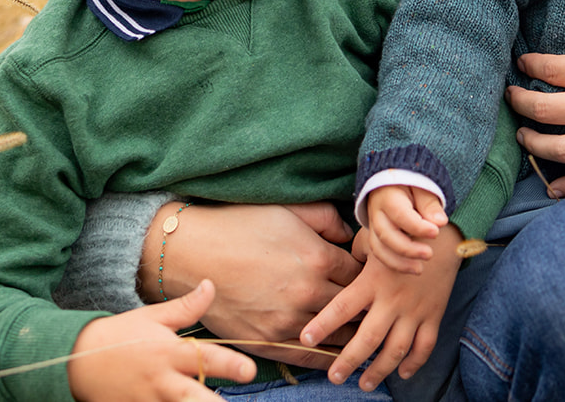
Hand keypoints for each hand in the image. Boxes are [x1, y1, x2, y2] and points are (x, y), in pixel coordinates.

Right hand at [69, 280, 256, 400]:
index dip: (230, 365)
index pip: (205, 358)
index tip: (250, 370)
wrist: (77, 361)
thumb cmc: (122, 336)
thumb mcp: (153, 317)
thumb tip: (211, 285)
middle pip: (195, 399)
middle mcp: (162, 381)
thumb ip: (186, 307)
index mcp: (170, 353)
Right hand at [141, 202, 361, 369]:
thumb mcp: (287, 209)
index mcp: (318, 257)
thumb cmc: (238, 224)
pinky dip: (328, 356)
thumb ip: (326, 219)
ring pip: (337, 335)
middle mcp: (308, 292)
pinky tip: (338, 356)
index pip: (361, 273)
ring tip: (365, 334)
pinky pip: (310, 357)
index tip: (371, 276)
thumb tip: (350, 234)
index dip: (368, 274)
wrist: (188, 253)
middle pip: (354, 307)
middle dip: (365, 305)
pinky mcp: (267, 342)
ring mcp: (287, 321)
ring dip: (351, 334)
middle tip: (376, 307)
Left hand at [301, 225, 462, 390]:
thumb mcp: (373, 239)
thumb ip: (352, 256)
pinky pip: (424, 345)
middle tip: (334, 377)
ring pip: (396, 349)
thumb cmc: (401, 234)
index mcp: (372, 281)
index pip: (342, 306)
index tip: (306, 339)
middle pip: (368, 338)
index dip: (323, 324)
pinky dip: (414, 363)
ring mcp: (414, 310)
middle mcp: (392, 299)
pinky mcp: (433, 314)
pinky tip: (403, 373)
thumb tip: (336, 269)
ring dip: (379, 370)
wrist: (442, 233)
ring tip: (364, 384)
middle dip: (348, 361)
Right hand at [366, 185, 446, 273]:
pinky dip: (393, 264)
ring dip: (398, 263)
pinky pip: (379, 253)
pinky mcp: (374, 236)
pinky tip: (411, 268)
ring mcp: (373, 225)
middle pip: (386, 234)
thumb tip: (440, 222)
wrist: (391, 182)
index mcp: (388, 196)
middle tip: (429, 254)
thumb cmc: (411, 184)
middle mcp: (376, 212)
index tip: (436, 232)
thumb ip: (430, 203)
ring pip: (379, 248)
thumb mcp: (422, 185)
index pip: (400, 214)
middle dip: (408, 249)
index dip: (418, 226)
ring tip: (419, 269)